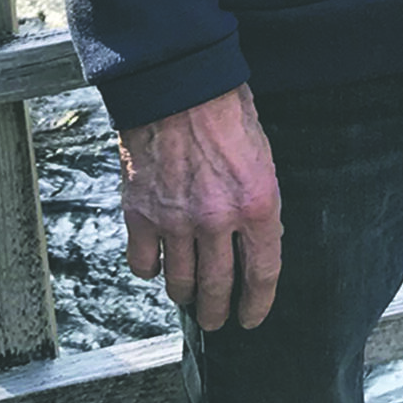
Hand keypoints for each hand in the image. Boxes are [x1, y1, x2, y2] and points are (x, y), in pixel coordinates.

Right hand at [119, 84, 281, 330]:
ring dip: (186, 297)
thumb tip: (255, 239)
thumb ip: (258, 203)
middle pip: (218, 288)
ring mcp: (176, 220)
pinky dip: (150, 270)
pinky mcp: (141, 214)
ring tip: (189, 298)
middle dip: (218, 312)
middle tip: (217, 319)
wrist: (177, 83)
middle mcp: (217, 220)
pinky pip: (144, 263)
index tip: (251, 317)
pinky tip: (157, 264)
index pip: (262, 274)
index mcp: (257, 205)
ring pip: (180, 283)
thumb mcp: (262, 158)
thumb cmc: (225, 111)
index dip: (257, 304)